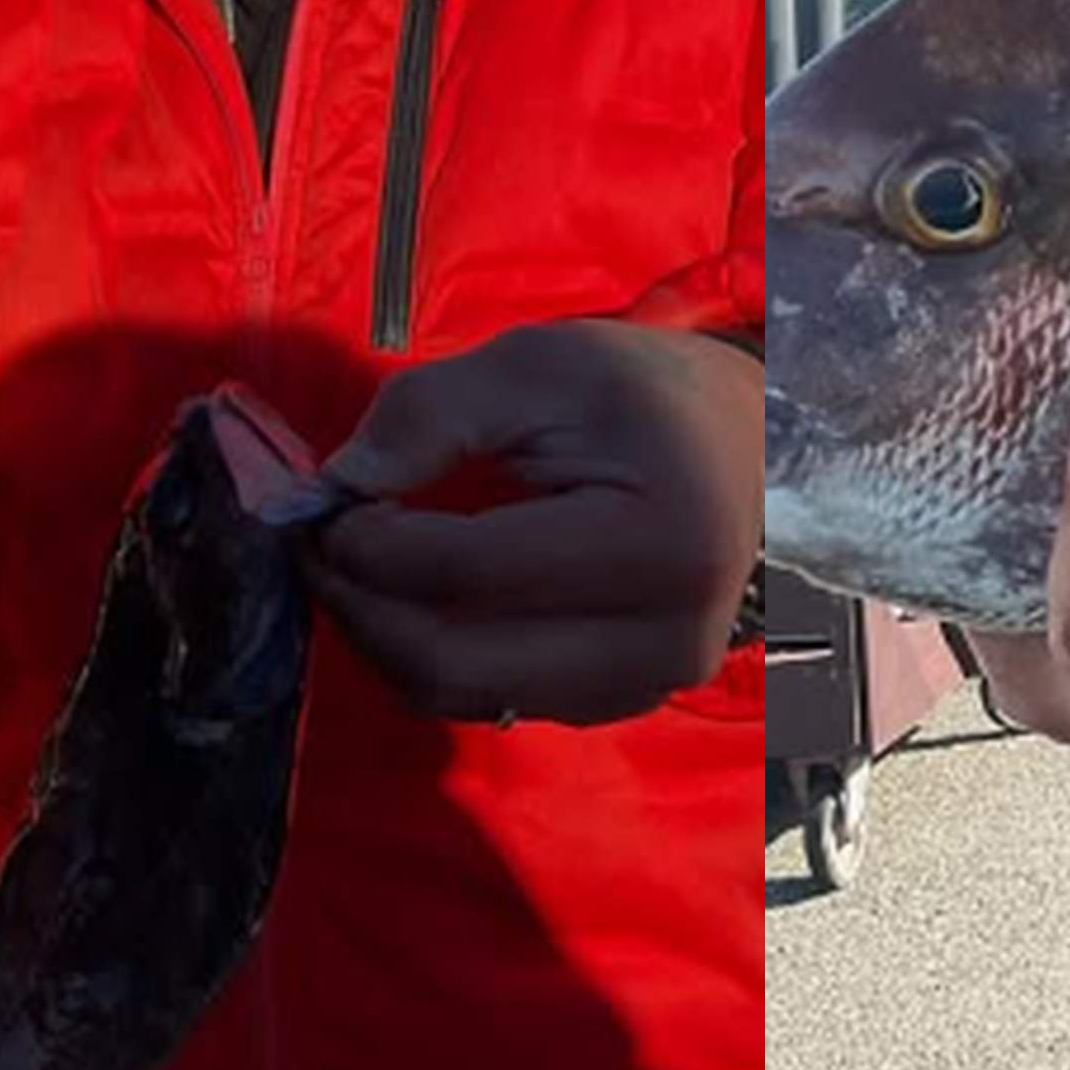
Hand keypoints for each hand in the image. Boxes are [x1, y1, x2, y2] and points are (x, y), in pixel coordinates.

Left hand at [308, 321, 761, 725]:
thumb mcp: (538, 366)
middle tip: (319, 546)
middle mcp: (663, 637)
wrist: (750, 444)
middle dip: (360, 605)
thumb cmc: (645, 394)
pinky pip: (491, 701)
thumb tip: (329, 488)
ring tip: (358, 568)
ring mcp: (647, 684)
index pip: (464, 572)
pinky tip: (414, 597)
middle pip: (453, 661)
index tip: (324, 503)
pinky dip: (431, 655)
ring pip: (463, 696)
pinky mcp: (622, 702)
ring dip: (385, 638)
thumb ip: (429, 415)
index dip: (366, 544)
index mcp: (656, 541)